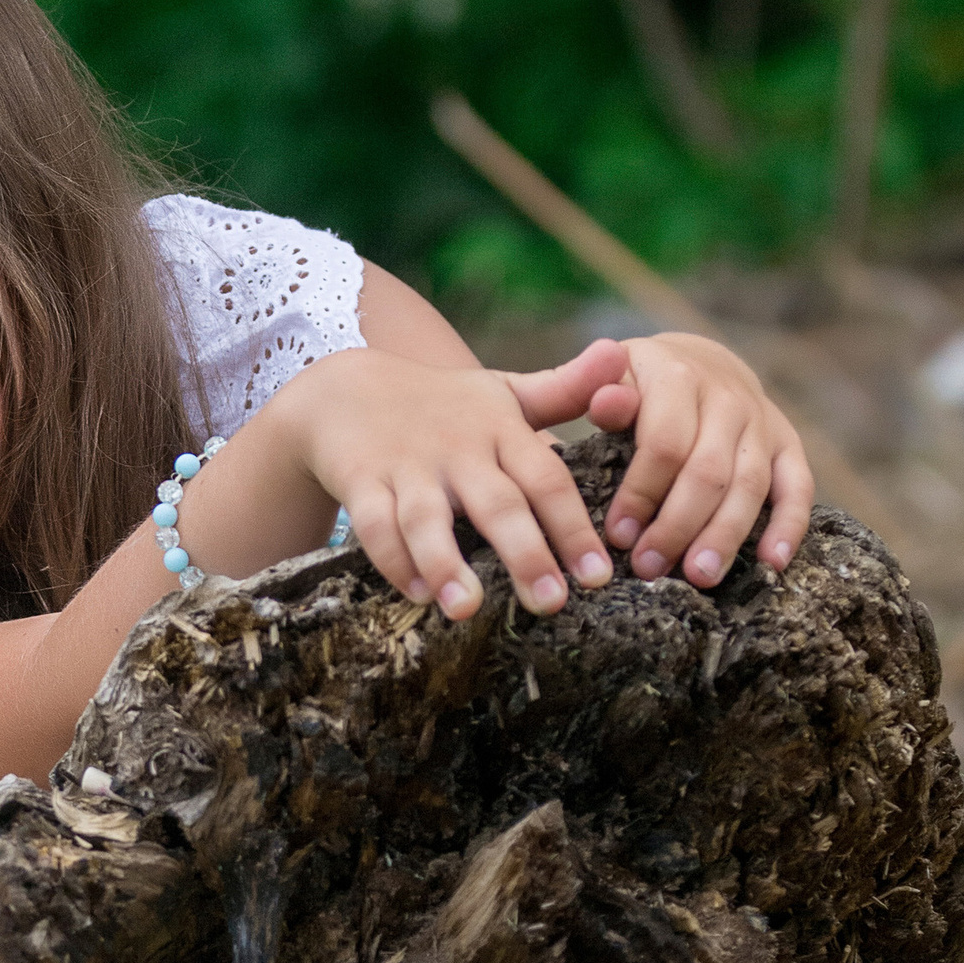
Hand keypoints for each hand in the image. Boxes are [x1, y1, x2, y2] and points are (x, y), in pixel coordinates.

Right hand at [295, 341, 627, 620]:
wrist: (345, 388)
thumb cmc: (444, 404)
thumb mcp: (503, 392)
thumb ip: (564, 388)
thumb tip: (618, 352)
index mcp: (500, 430)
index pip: (546, 479)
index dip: (572, 527)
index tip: (597, 575)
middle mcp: (457, 449)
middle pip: (496, 504)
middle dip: (525, 553)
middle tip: (552, 603)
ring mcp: (406, 467)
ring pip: (427, 519)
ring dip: (445, 563)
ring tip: (466, 610)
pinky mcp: (360, 481)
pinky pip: (374, 524)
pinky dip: (393, 559)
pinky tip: (418, 594)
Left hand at [587, 333, 811, 585]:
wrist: (694, 361)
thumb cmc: (635, 383)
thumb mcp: (607, 378)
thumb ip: (598, 392)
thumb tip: (604, 405)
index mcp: (678, 378)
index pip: (664, 444)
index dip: (641, 493)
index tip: (618, 536)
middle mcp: (727, 398)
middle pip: (708, 472)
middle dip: (678, 526)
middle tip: (650, 568)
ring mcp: (762, 422)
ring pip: (750, 485)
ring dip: (725, 535)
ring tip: (700, 577)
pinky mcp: (788, 444)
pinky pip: (798, 487)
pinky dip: (789, 526)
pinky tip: (772, 563)